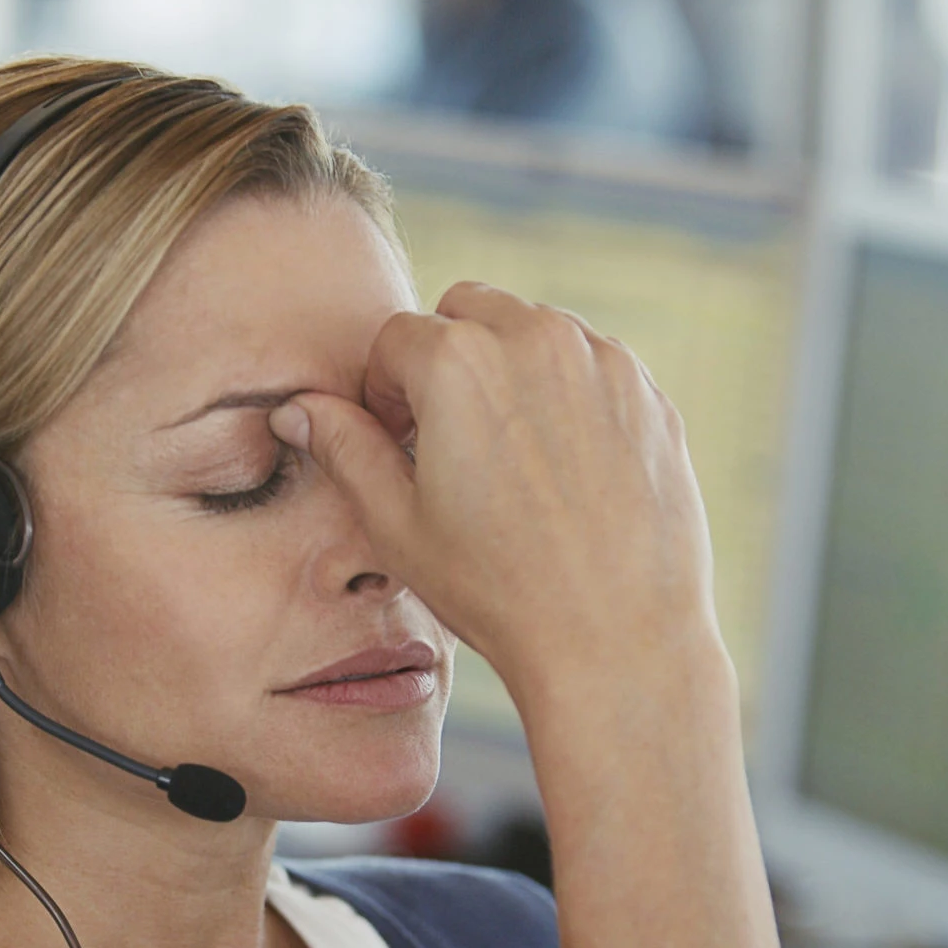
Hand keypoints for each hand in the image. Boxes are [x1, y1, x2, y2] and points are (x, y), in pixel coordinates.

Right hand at [269, 280, 723, 713]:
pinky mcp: (649, 392)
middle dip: (446, 358)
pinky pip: (592, 364)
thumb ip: (345, 449)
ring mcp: (602, 361)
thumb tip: (299, 410)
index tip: (398, 440)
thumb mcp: (398, 524)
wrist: (616, 637)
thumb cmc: (498, 589)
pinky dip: (569, 392)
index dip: (384, 391)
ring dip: (510, 368)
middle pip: (466, 310)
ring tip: (508, 455)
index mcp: (458, 360)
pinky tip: (564, 469)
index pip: (396, 339)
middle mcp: (535, 337)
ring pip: (535, 329)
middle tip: (448, 437)